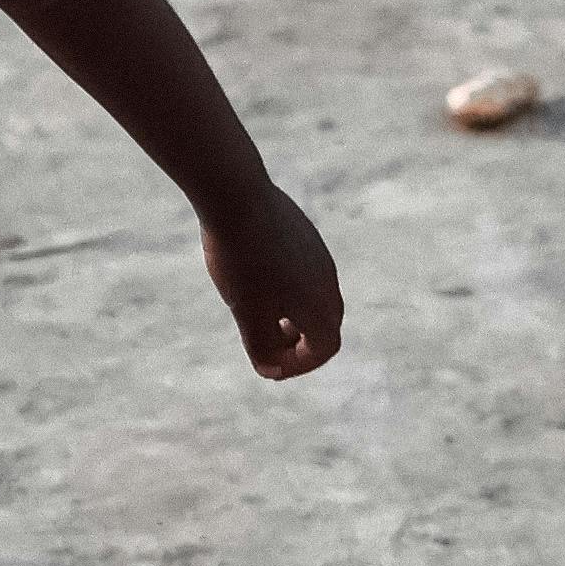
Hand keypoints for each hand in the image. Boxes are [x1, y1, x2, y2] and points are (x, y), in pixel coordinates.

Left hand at [201, 182, 342, 378]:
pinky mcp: (305, 235)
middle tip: (266, 346)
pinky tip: (256, 279)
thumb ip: (262, 347)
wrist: (236, 195)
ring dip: (293, 316)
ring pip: (315, 296)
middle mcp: (328, 279)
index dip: (300, 365)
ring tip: (259, 313)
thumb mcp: (246, 312)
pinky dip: (288, 289)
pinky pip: (305, 273)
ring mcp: (319, 254)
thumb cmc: (240, 260)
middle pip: (325, 325)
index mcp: (319, 304)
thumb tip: (271, 370)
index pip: (324, 348)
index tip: (270, 366)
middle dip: (298, 343)